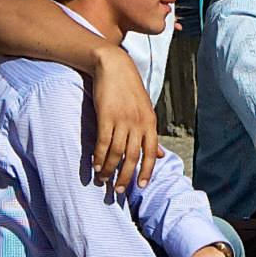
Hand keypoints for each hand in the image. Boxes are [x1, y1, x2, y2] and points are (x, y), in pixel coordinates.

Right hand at [89, 43, 161, 191]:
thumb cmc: (129, 89)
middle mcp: (138, 123)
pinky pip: (102, 143)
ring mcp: (122, 120)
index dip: (146, 171)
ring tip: (103, 179)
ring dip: (109, 169)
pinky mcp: (106, 116)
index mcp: (150, 122)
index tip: (140, 186)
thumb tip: (160, 156)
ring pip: (116, 153)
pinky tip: (95, 165)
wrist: (113, 65)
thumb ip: (150, 134)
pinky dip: (98, 157)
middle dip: (125, 176)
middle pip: (133, 157)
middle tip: (118, 191)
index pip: (151, 153)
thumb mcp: (145, 110)